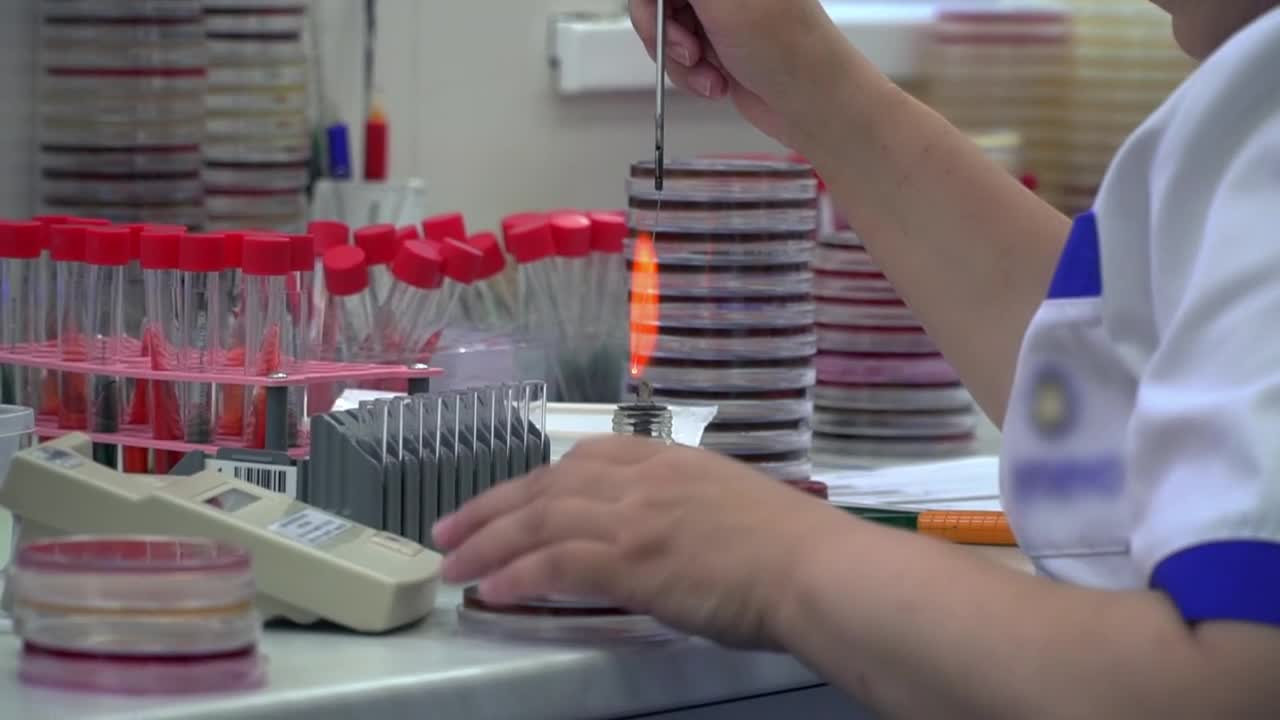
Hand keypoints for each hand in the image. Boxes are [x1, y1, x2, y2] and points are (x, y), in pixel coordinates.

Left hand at [432, 435, 848, 648]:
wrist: (814, 568)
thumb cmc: (790, 546)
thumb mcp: (728, 502)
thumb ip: (683, 506)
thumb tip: (659, 531)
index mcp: (668, 460)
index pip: (582, 460)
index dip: (535, 481)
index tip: (506, 498)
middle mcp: (643, 479)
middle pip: (547, 487)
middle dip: (491, 509)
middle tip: (449, 531)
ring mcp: (635, 517)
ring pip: (541, 522)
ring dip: (489, 544)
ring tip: (454, 566)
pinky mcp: (633, 560)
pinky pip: (558, 565)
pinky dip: (519, 576)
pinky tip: (493, 592)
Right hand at [629, 0, 846, 145]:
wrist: (810, 102)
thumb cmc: (785, 47)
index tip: (661, 14)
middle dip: (664, 29)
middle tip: (688, 50)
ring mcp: (719, 12)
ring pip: (665, 28)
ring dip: (678, 59)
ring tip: (708, 72)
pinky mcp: (716, 43)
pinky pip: (678, 55)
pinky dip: (690, 74)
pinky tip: (716, 82)